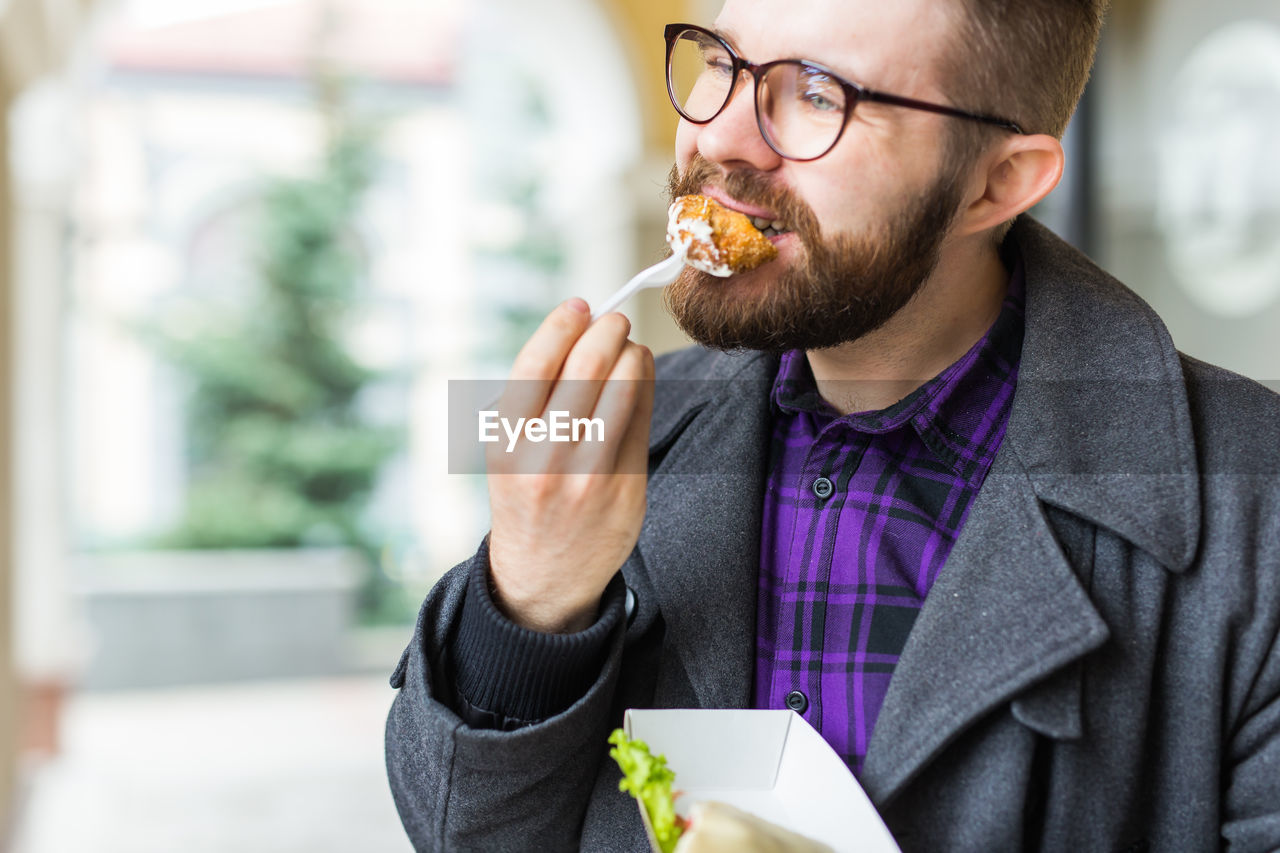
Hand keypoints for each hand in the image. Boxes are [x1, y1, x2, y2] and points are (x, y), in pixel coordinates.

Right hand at [486, 298, 653, 633]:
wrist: (543, 576)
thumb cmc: (527, 495)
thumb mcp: (508, 450)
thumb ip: (536, 398)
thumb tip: (581, 329)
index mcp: (507, 443)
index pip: (537, 365)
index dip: (562, 324)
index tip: (580, 305)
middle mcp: (546, 459)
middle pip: (586, 369)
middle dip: (607, 331)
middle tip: (615, 321)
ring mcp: (589, 477)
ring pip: (623, 390)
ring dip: (632, 356)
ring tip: (630, 349)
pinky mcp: (626, 490)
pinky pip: (641, 421)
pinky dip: (644, 388)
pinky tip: (640, 377)